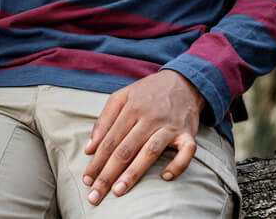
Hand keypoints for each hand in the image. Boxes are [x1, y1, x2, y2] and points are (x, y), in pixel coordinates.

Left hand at [82, 70, 205, 204]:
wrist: (182, 82)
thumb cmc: (147, 93)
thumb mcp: (121, 97)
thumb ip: (103, 121)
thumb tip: (89, 149)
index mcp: (130, 109)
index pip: (109, 140)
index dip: (97, 161)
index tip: (87, 179)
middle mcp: (149, 118)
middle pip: (125, 149)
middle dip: (108, 173)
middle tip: (96, 194)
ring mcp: (169, 126)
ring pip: (150, 151)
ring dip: (133, 173)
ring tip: (119, 191)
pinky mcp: (188, 134)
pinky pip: (186, 152)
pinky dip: (177, 165)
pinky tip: (165, 177)